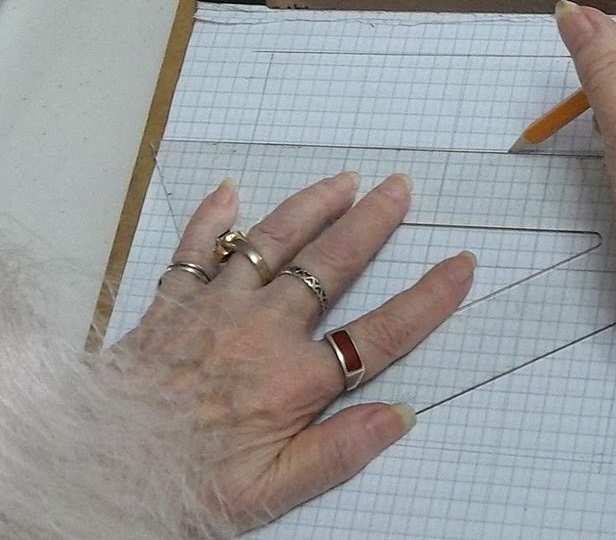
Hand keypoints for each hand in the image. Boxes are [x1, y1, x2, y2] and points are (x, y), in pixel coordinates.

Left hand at [112, 173, 474, 529]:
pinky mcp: (171, 304)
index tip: (461, 265)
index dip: (429, 298)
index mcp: (294, 381)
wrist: (98, 472)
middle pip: (331, 265)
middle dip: (372, 223)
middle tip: (401, 188)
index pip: (381, 332)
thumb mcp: (271, 492)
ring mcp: (214, 309)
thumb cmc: (188, 485)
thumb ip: (339, 451)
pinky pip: (195, 249)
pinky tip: (231, 192)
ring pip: (272, 242)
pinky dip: (212, 219)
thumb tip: (400, 415)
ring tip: (344, 179)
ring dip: (311, 206)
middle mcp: (262, 331)